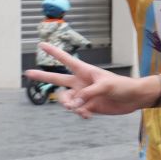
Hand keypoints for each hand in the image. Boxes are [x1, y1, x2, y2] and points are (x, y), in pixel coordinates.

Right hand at [28, 45, 149, 116]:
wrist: (132, 99)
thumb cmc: (122, 85)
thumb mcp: (105, 86)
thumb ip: (88, 94)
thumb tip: (72, 105)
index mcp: (84, 71)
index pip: (66, 60)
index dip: (53, 52)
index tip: (41, 45)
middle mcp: (80, 82)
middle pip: (57, 79)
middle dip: (42, 76)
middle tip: (27, 73)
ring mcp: (83, 95)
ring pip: (65, 100)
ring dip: (68, 105)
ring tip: (77, 108)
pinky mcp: (88, 106)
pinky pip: (76, 111)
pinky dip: (80, 113)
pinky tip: (88, 114)